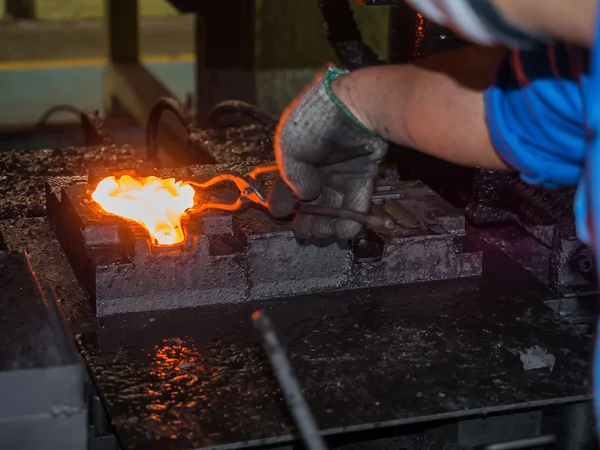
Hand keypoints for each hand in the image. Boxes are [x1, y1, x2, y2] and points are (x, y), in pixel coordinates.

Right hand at [270, 66, 387, 239]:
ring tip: (324, 235)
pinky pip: (356, 200)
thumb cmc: (316, 122)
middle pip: (311, 200)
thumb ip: (292, 176)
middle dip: (307, 219)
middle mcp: (319, 165)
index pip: (286, 184)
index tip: (281, 216)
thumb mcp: (290, 147)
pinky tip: (344, 232)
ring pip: (333, 204)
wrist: (355, 107)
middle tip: (306, 234)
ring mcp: (341, 171)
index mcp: (297, 155)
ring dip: (328, 223)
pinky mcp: (363, 175)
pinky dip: (351, 218)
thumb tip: (303, 195)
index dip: (282, 201)